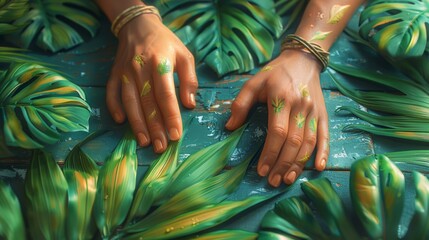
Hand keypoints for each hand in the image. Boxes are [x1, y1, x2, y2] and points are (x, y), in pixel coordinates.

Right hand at [106, 13, 197, 152]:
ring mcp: (125, 72)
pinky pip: (111, 93)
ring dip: (137, 124)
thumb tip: (189, 104)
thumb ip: (189, 79)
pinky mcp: (114, 74)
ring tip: (144, 142)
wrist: (139, 26)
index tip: (175, 135)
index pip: (166, 95)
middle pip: (148, 103)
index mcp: (160, 63)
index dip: (171, 117)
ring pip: (130, 102)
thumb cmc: (166, 43)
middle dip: (155, 128)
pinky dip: (114, 108)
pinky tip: (121, 122)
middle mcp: (140, 69)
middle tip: (160, 147)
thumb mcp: (185, 55)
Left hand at [226, 50, 328, 186]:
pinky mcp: (323, 114)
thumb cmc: (274, 73)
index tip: (262, 170)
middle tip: (273, 181)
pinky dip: (323, 152)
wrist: (302, 60)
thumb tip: (229, 127)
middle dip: (283, 164)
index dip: (270, 153)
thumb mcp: (253, 83)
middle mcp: (300, 106)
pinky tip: (318, 168)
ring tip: (288, 179)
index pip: (277, 132)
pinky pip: (325, 135)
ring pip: (309, 143)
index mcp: (281, 98)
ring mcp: (314, 111)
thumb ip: (240, 104)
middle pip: (294, 142)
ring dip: (299, 164)